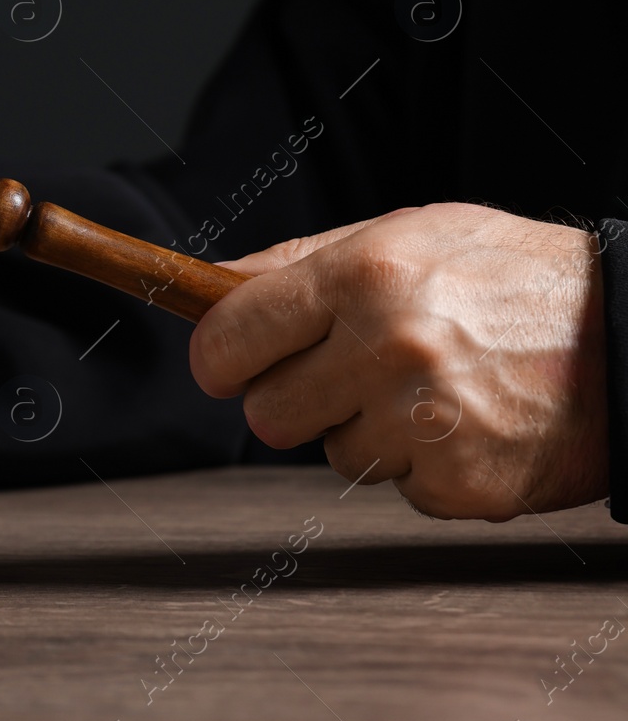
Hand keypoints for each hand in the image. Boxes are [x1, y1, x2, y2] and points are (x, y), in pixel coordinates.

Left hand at [189, 203, 607, 519]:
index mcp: (365, 276)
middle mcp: (390, 349)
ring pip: (332, 455)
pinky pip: (396, 487)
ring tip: (430, 388)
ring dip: (366, 430)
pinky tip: (467, 422)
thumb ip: (298, 262)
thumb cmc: (510, 276)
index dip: (220, 356)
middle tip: (347, 372)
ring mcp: (427, 424)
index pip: (230, 340)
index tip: (227, 362)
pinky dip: (422, 464)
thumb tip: (210, 283)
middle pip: (265, 414)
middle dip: (293, 397)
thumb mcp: (405, 233)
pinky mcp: (461, 484)